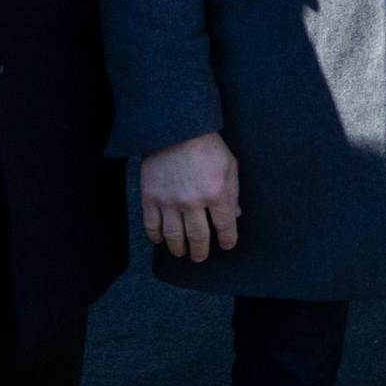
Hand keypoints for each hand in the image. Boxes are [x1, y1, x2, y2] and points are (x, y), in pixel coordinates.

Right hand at [139, 133, 239, 261]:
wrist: (175, 129)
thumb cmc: (207, 145)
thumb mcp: (229, 165)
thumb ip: (233, 192)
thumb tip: (235, 216)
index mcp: (216, 193)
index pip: (225, 227)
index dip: (228, 240)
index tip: (227, 245)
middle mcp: (193, 202)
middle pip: (198, 238)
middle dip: (201, 252)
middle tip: (200, 257)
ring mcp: (169, 201)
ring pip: (174, 237)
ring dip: (179, 249)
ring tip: (182, 252)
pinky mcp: (150, 198)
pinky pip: (152, 226)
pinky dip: (157, 237)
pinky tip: (161, 239)